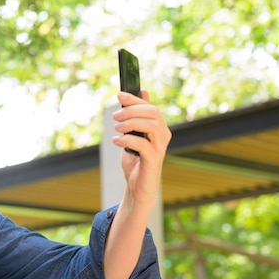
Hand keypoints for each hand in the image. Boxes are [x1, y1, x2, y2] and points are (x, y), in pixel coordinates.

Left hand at [112, 90, 171, 208]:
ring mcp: (160, 147)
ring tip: (116, 129)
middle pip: (152, 113)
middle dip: (131, 111)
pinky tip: (117, 141)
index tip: (119, 96)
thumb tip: (142, 92)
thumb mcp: (132, 135)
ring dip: (130, 124)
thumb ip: (135, 117)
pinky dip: (127, 140)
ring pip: (150, 125)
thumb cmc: (135, 161)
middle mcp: (163, 135)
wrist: (137, 186)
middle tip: (115, 117)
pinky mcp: (154, 159)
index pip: (150, 107)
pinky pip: (143, 144)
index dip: (135, 100)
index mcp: (159, 128)